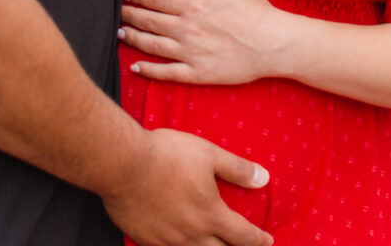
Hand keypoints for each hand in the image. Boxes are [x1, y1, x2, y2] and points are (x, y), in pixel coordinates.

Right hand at [102, 126, 272, 245]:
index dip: (259, 240)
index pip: (243, 236)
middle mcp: (191, 234)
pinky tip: (178, 241)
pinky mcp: (145, 239)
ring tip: (213, 243)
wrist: (123, 164)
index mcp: (210, 215)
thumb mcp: (208, 154)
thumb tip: (263, 178)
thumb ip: (237, 169)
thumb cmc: (166, 155)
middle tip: (241, 245)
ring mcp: (167, 241)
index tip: (268, 241)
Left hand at [119, 0, 284, 83]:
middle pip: (149, 21)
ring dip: (133, 38)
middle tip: (117, 12)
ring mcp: (190, 53)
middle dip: (130, 15)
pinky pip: (167, 73)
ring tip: (120, 34)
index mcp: (194, 6)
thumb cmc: (256, 11)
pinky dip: (149, 70)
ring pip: (152, 45)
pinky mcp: (197, 74)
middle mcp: (187, 29)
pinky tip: (136, 67)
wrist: (273, 44)